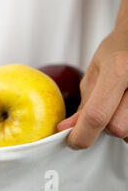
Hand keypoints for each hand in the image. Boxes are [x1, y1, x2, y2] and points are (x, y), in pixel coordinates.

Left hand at [58, 28, 127, 147]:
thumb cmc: (119, 50)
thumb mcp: (95, 72)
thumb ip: (84, 103)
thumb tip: (69, 129)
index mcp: (119, 70)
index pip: (96, 116)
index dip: (81, 135)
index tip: (72, 141)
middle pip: (117, 128)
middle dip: (104, 126)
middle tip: (104, 110)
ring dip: (121, 127)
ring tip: (120, 106)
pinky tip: (127, 110)